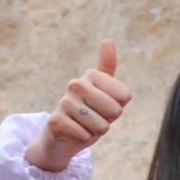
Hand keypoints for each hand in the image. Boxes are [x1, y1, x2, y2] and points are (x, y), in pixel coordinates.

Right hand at [24, 40, 131, 172]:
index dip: (117, 108)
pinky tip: (72, 134)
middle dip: (107, 121)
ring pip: (101, 125)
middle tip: (93, 119)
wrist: (60, 138)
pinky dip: (83, 139)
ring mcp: (63, 102)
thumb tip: (107, 40)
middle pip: (115, 110)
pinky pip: (85, 136)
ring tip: (82, 126)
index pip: (124, 96)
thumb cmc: (87, 114)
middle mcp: (76, 84)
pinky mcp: (55, 121)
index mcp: (91, 75)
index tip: (102, 108)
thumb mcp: (103, 92)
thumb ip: (107, 67)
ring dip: (94, 132)